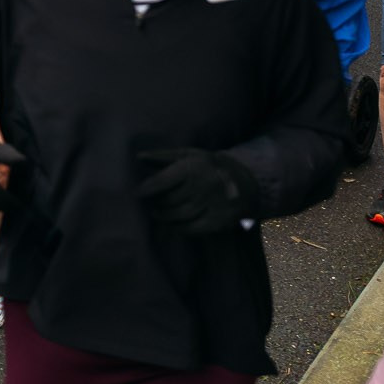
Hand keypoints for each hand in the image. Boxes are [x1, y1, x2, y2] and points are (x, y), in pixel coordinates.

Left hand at [134, 148, 253, 235]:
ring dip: (164, 217)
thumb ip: (164, 157)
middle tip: (149, 204)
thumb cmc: (209, 166)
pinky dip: (178, 228)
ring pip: (179, 215)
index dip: (147, 188)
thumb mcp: (189, 155)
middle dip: (156, 203)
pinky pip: (192, 228)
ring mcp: (212, 205)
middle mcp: (203, 186)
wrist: (246, 181)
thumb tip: (139, 157)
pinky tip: (171, 225)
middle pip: (169, 200)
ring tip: (157, 214)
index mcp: (194, 167)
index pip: (163, 181)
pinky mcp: (219, 221)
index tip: (137, 194)